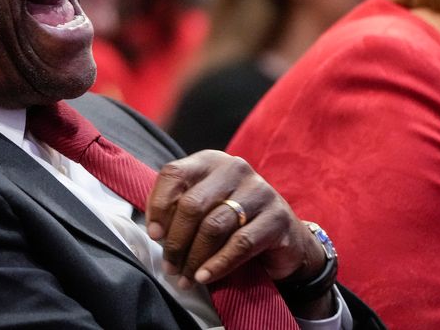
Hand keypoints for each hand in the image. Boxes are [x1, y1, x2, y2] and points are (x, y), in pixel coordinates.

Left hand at [144, 150, 328, 299]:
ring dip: (195, 258)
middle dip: (176, 241)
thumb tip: (155, 232)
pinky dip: (218, 265)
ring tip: (185, 278)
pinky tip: (205, 277)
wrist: (285, 241)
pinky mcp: (277, 217)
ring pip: (214, 226)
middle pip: (193, 204)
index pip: (174, 174)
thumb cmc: (234, 224)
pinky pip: (240, 244)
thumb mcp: (204, 209)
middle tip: (170, 266)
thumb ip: (179, 210)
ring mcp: (259, 190)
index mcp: (211, 161)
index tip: (154, 235)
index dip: (159, 206)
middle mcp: (235, 169)